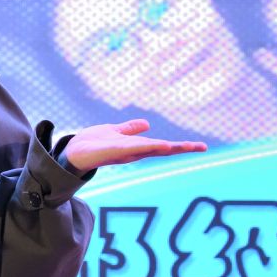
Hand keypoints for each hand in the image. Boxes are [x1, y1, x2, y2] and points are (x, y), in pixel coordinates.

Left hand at [61, 118, 205, 173]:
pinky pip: (135, 148)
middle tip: (203, 147)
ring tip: (185, 145)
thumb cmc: (92, 143)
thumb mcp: (114, 131)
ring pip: (151, 149)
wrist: (73, 151)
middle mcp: (134, 151)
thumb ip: (129, 129)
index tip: (201, 146)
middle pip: (162, 149)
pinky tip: (162, 145)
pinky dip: (149, 147)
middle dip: (182, 148)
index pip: (162, 145)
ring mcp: (126, 152)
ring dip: (168, 147)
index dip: (181, 146)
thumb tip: (146, 124)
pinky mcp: (115, 151)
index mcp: (136, 147)